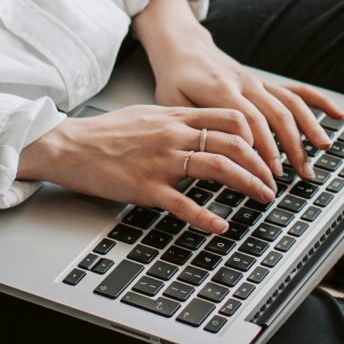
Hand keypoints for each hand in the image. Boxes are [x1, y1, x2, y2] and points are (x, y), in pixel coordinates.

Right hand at [18, 105, 279, 233]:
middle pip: (234, 143)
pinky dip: (207, 218)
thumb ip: (176, 121)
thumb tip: (203, 127)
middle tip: (273, 181)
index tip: (267, 151)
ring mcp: (162, 161)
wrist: (69, 145)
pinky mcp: (147, 187)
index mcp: (175, 116)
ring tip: (262, 197)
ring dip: (248, 183)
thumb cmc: (105, 134)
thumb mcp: (147, 116)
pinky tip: (221, 227)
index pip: (230, 117)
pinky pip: (184, 204)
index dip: (257, 135)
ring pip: (219, 167)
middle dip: (261, 164)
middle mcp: (173, 135)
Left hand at [146, 32, 343, 183]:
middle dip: (291, 145)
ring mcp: (259, 83)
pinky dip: (319, 101)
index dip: (262, 147)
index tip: (269, 172)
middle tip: (300, 174)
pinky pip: (296, 91)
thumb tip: (214, 150)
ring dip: (309, 129)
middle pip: (276, 114)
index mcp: (221, 89)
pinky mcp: (265, 84)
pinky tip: (337, 115)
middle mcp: (246, 84)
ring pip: (290, 104)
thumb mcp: (172, 103)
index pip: (248, 121)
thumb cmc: (175, 81)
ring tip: (321, 153)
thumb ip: (195, 124)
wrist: (183, 48)